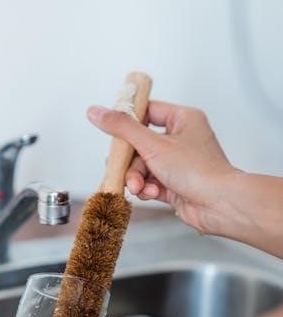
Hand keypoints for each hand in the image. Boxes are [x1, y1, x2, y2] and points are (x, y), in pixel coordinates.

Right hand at [87, 101, 236, 235]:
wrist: (219, 205)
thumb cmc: (198, 170)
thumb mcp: (152, 144)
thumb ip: (122, 128)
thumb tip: (96, 112)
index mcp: (183, 119)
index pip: (147, 111)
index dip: (128, 120)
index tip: (111, 128)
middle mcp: (182, 140)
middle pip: (140, 143)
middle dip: (130, 161)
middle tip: (122, 167)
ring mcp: (178, 164)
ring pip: (143, 166)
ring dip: (136, 178)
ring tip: (139, 187)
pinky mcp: (175, 185)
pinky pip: (150, 182)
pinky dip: (146, 188)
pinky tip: (150, 193)